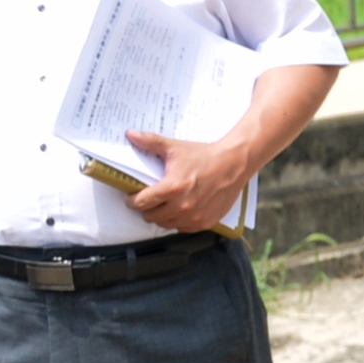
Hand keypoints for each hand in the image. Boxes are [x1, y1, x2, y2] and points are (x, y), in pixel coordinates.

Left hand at [123, 128, 251, 234]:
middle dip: (145, 208)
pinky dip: (177, 221)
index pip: (141, 203)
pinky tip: (178, 210)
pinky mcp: (206, 222)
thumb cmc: (203, 156)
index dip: (132, 200)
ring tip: (162, 205)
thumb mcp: (175, 147)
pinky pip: (183, 228)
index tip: (132, 196)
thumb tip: (129, 134)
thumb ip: (150, 142)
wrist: (234, 164)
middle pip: (151, 216)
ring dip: (160, 216)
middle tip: (148, 199)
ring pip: (165, 224)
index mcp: (173, 188)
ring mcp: (195, 216)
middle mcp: (183, 206)